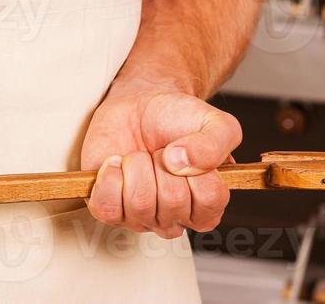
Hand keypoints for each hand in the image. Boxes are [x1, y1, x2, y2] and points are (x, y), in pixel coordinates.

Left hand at [80, 89, 241, 237]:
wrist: (138, 106)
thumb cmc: (177, 119)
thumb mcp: (216, 123)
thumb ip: (216, 143)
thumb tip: (182, 161)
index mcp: (206, 203)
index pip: (209, 200)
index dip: (197, 169)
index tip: (188, 150)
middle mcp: (174, 217)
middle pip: (173, 202)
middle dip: (164, 163)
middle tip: (162, 151)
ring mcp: (141, 217)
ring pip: (140, 204)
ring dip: (138, 165)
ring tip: (141, 156)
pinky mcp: (110, 210)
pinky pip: (107, 207)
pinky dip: (110, 176)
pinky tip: (118, 162)